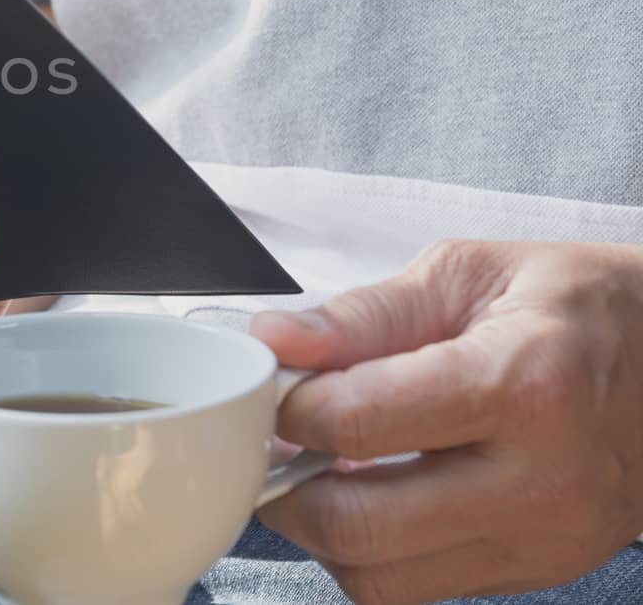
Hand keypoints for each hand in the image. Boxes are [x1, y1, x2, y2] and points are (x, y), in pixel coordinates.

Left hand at [251, 239, 642, 604]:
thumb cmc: (577, 308)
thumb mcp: (469, 275)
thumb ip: (363, 315)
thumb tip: (274, 338)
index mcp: (521, 383)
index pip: (357, 422)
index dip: (288, 407)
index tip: (272, 385)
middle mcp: (538, 478)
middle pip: (357, 524)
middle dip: (285, 485)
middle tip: (274, 440)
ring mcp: (543, 538)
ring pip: (377, 576)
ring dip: (322, 528)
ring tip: (319, 468)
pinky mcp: (539, 569)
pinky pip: (416, 588)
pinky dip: (370, 550)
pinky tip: (372, 492)